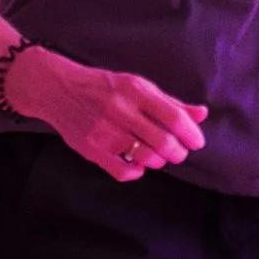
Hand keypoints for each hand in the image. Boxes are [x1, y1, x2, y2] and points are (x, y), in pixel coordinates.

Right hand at [14, 50, 207, 180]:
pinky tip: (136, 164)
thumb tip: (201, 114)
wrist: (57, 89)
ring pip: (146, 158)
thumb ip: (170, 103)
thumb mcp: (138, 86)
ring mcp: (104, 131)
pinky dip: (136, 172)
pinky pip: (123, 172)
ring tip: (155, 155)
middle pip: (164, 142)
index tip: (196, 142)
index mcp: (135, 90)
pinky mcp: (91, 148)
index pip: (174, 118)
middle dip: (178, 153)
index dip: (192, 134)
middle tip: (177, 152)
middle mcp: (120, 109)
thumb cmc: (103, 87)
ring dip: (158, 161)